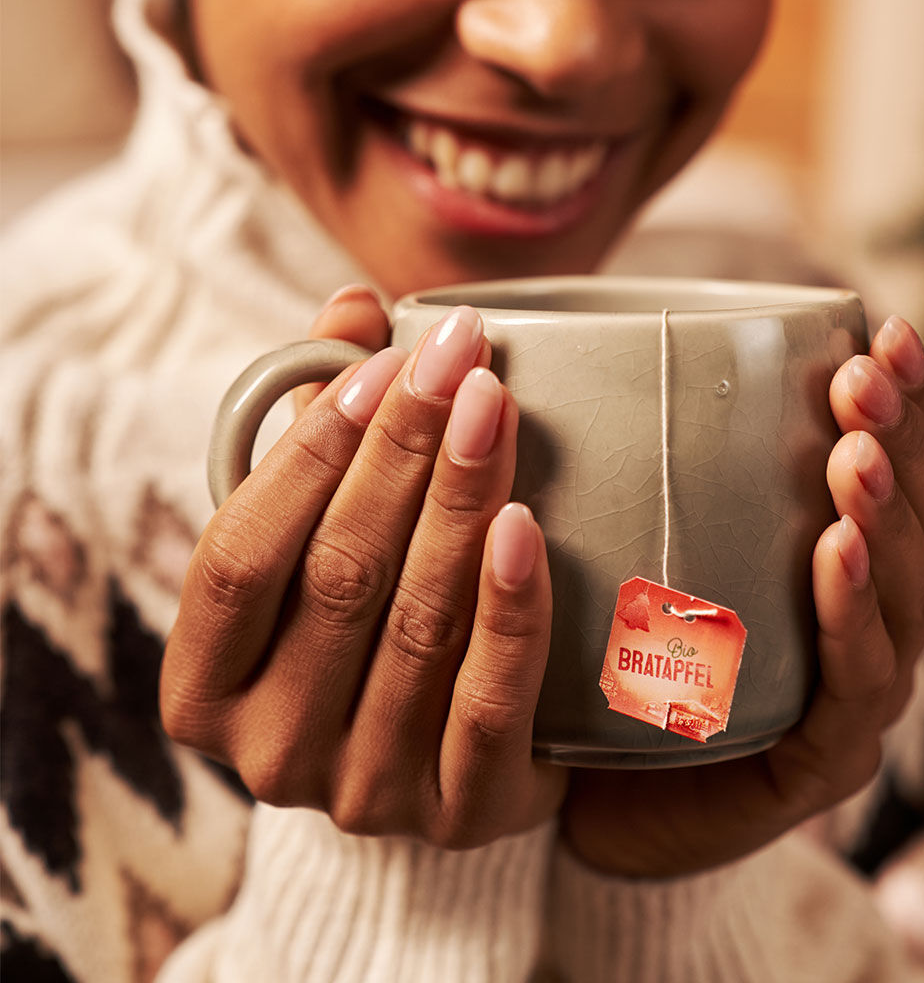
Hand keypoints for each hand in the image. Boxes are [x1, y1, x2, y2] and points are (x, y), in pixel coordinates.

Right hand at [161, 287, 566, 845]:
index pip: (238, 556)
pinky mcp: (462, 814)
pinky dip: (508, 605)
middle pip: (338, 578)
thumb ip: (323, 420)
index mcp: (204, 684)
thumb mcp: (321, 525)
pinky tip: (523, 521)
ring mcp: (365, 793)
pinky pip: (490, 700)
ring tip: (495, 406)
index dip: (307, 452)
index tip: (378, 362)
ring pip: (417, 625)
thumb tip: (351, 306)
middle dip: (402, 450)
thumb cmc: (367, 615)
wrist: (450, 748)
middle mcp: (268, 752)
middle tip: (459, 357)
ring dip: (459, 499)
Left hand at [560, 315, 923, 876]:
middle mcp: (871, 613)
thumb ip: (654, 457)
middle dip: (899, 441)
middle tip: (863, 378)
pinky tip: (836, 556)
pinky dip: (850, 615)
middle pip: (922, 519)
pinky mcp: (826, 757)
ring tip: (854, 458)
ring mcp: (859, 688)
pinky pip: (853, 682)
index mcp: (846, 552)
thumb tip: (598, 337)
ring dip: (883, 519)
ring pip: (905, 595)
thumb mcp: (646, 533)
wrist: (600, 793)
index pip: (898, 465)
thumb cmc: (627, 647)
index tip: (883, 326)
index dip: (907, 399)